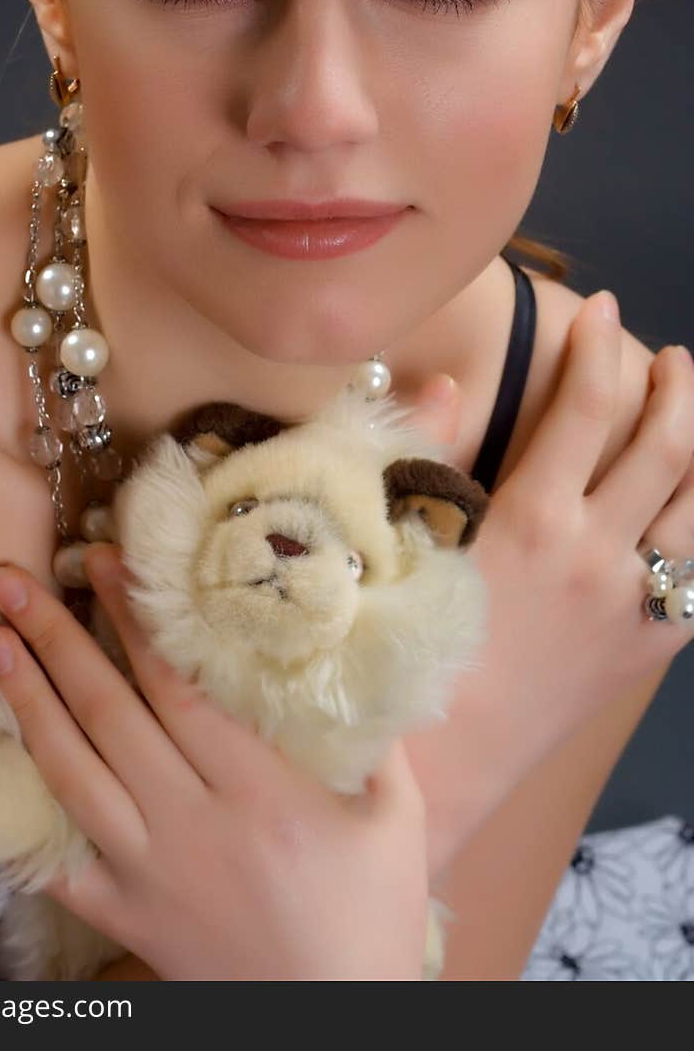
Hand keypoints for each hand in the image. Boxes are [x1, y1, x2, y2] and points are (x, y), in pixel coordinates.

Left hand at [0, 520, 436, 979]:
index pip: (176, 686)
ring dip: (23, 702)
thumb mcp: (398, 821)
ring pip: (70, 773)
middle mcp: (190, 823)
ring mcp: (147, 872)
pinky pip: (59, 860)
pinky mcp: (125, 915)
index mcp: (258, 790)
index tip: (99, 562)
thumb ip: (377, 738)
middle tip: (11, 581)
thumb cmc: (372, 916)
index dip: (132, 619)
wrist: (331, 1023)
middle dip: (56, 638)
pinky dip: (21, 812)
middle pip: (108, 714)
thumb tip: (356, 656)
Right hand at [405, 296, 693, 871]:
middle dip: (676, 385)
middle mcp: (598, 554)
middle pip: (666, 445)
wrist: (443, 758)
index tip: (602, 309)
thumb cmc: (405, 643)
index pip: (584, 407)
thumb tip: (446, 380)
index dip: (596, 347)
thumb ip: (424, 451)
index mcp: (533, 520)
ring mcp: (633, 604)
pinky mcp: (651, 648)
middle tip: (668, 358)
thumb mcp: (403, 541)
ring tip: (692, 410)